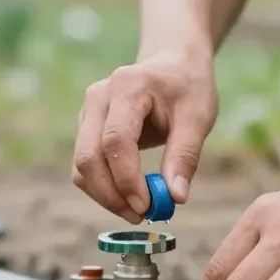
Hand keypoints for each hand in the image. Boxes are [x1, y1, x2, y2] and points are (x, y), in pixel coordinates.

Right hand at [72, 51, 217, 223]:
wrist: (173, 63)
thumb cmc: (188, 87)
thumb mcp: (198, 117)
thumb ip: (185, 156)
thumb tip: (175, 198)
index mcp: (128, 86)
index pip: (116, 140)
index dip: (127, 179)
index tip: (147, 206)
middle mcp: (98, 96)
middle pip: (89, 156)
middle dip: (111, 194)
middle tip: (141, 216)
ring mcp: (87, 111)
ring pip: (82, 165)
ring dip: (106, 196)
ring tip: (139, 210)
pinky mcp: (86, 127)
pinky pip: (85, 165)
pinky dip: (103, 188)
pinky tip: (129, 197)